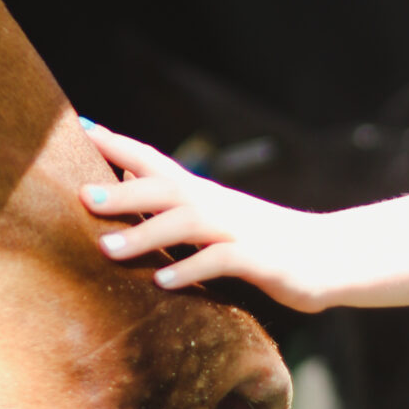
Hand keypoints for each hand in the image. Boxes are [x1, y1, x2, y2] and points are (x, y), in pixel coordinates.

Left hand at [79, 123, 335, 312]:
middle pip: (166, 189)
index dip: (118, 143)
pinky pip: (222, 260)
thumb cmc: (259, 242)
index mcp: (202, 195)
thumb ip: (169, 203)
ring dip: (146, 233)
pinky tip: (163, 281)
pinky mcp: (260, 259)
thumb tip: (123, 180)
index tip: (79, 128)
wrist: (329, 257)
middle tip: (81, 196)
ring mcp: (240, 230)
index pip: (154, 160)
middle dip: (124, 191)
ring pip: (188, 222)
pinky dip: (191, 268)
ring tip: (107, 248)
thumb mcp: (211, 219)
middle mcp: (217, 205)